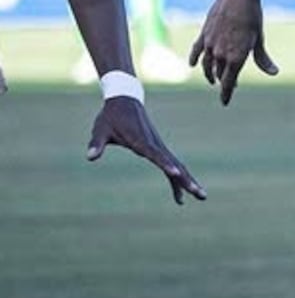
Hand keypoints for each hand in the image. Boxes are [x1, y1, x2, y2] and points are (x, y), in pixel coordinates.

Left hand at [88, 97, 205, 203]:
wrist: (125, 101)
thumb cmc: (111, 117)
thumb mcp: (100, 129)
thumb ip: (96, 143)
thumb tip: (90, 157)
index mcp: (140, 140)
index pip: (155, 154)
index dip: (165, 164)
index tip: (176, 173)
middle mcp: (154, 144)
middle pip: (175, 164)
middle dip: (187, 180)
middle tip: (200, 194)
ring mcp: (159, 147)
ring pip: (178, 166)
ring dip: (188, 181)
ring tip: (201, 196)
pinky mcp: (159, 148)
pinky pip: (171, 165)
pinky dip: (177, 179)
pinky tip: (179, 195)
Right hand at [189, 0, 277, 104]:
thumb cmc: (252, 18)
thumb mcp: (258, 39)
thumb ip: (262, 59)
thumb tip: (274, 73)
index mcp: (236, 57)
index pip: (229, 82)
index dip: (227, 94)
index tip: (225, 102)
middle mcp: (221, 53)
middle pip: (220, 74)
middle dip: (224, 81)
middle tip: (230, 86)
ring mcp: (210, 44)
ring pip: (207, 65)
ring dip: (210, 74)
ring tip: (213, 79)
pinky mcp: (204, 34)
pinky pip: (196, 50)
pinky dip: (195, 59)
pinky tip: (193, 65)